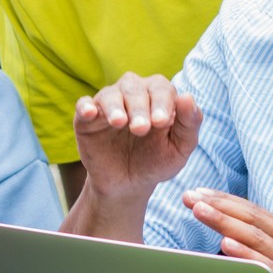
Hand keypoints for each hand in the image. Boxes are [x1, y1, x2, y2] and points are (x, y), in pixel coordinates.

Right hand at [74, 72, 201, 201]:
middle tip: (141, 129)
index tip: (161, 122)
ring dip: (115, 107)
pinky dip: (85, 106)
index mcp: (158, 95)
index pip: (161, 88)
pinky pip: (84, 104)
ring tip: (120, 122)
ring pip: (111, 94)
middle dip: (139, 108)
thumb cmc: (157, 161)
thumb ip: (189, 124)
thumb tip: (188, 97)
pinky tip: (90, 112)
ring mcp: (109, 103)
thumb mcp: (179, 149)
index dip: (162, 102)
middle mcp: (133, 93)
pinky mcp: (86, 117)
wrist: (128, 185)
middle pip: (135, 88)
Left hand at [183, 189, 272, 272]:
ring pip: (258, 238)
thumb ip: (261, 254)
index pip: (254, 213)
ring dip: (226, 222)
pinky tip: (225, 245)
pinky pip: (267, 269)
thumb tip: (223, 240)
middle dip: (220, 205)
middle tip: (191, 196)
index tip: (198, 192)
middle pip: (254, 219)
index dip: (225, 200)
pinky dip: (246, 254)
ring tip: (201, 211)